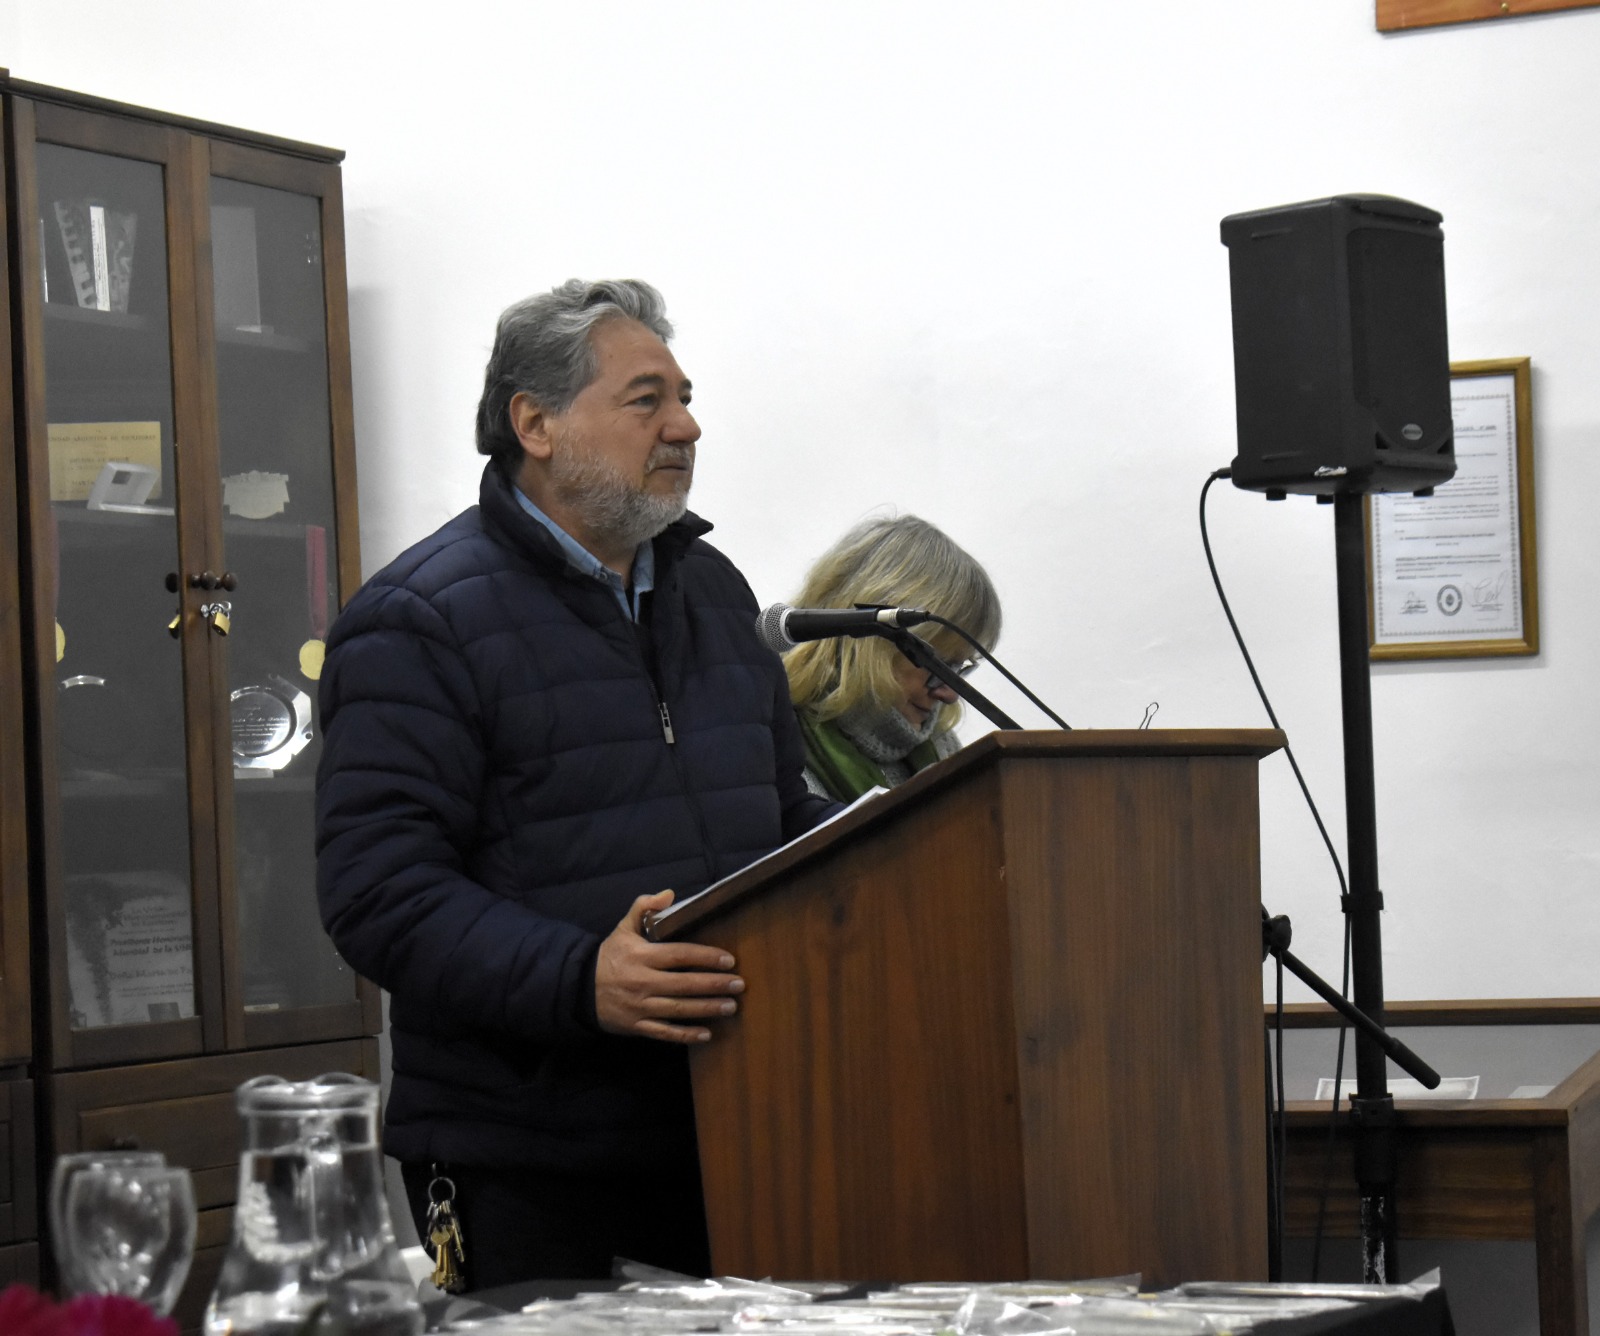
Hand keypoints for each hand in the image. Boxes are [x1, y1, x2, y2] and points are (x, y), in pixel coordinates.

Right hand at [595, 890, 744, 1042]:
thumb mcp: (623, 928)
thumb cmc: (610, 956)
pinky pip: (664, 1032)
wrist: (580, 989)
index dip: (705, 957)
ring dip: (706, 1009)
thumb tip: (668, 894)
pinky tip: (707, 1034)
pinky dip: (685, 1035)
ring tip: (731, 1007)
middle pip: (684, 984)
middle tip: (739, 984)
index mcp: (641, 956)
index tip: (729, 960)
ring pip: (678, 1009)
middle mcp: (641, 982)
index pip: (679, 955)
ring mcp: (639, 1006)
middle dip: (713, 984)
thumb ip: (643, 907)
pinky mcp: (637, 1026)